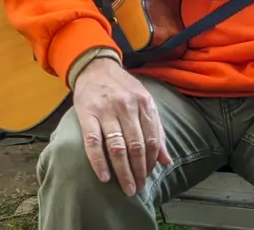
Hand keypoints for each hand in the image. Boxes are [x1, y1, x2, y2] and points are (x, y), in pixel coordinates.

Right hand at [72, 57, 172, 196]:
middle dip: (138, 171)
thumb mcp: (144, 100)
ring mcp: (106, 109)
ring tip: (126, 187)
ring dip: (123, 171)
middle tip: (137, 188)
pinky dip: (99, 161)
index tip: (147, 177)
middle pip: (136, 145)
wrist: (94, 66)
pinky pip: (93, 141)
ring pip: (117, 146)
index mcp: (143, 102)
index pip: (152, 139)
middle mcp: (126, 106)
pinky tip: (104, 176)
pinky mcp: (86, 113)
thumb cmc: (121, 87)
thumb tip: (166, 160)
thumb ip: (156, 128)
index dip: (151, 162)